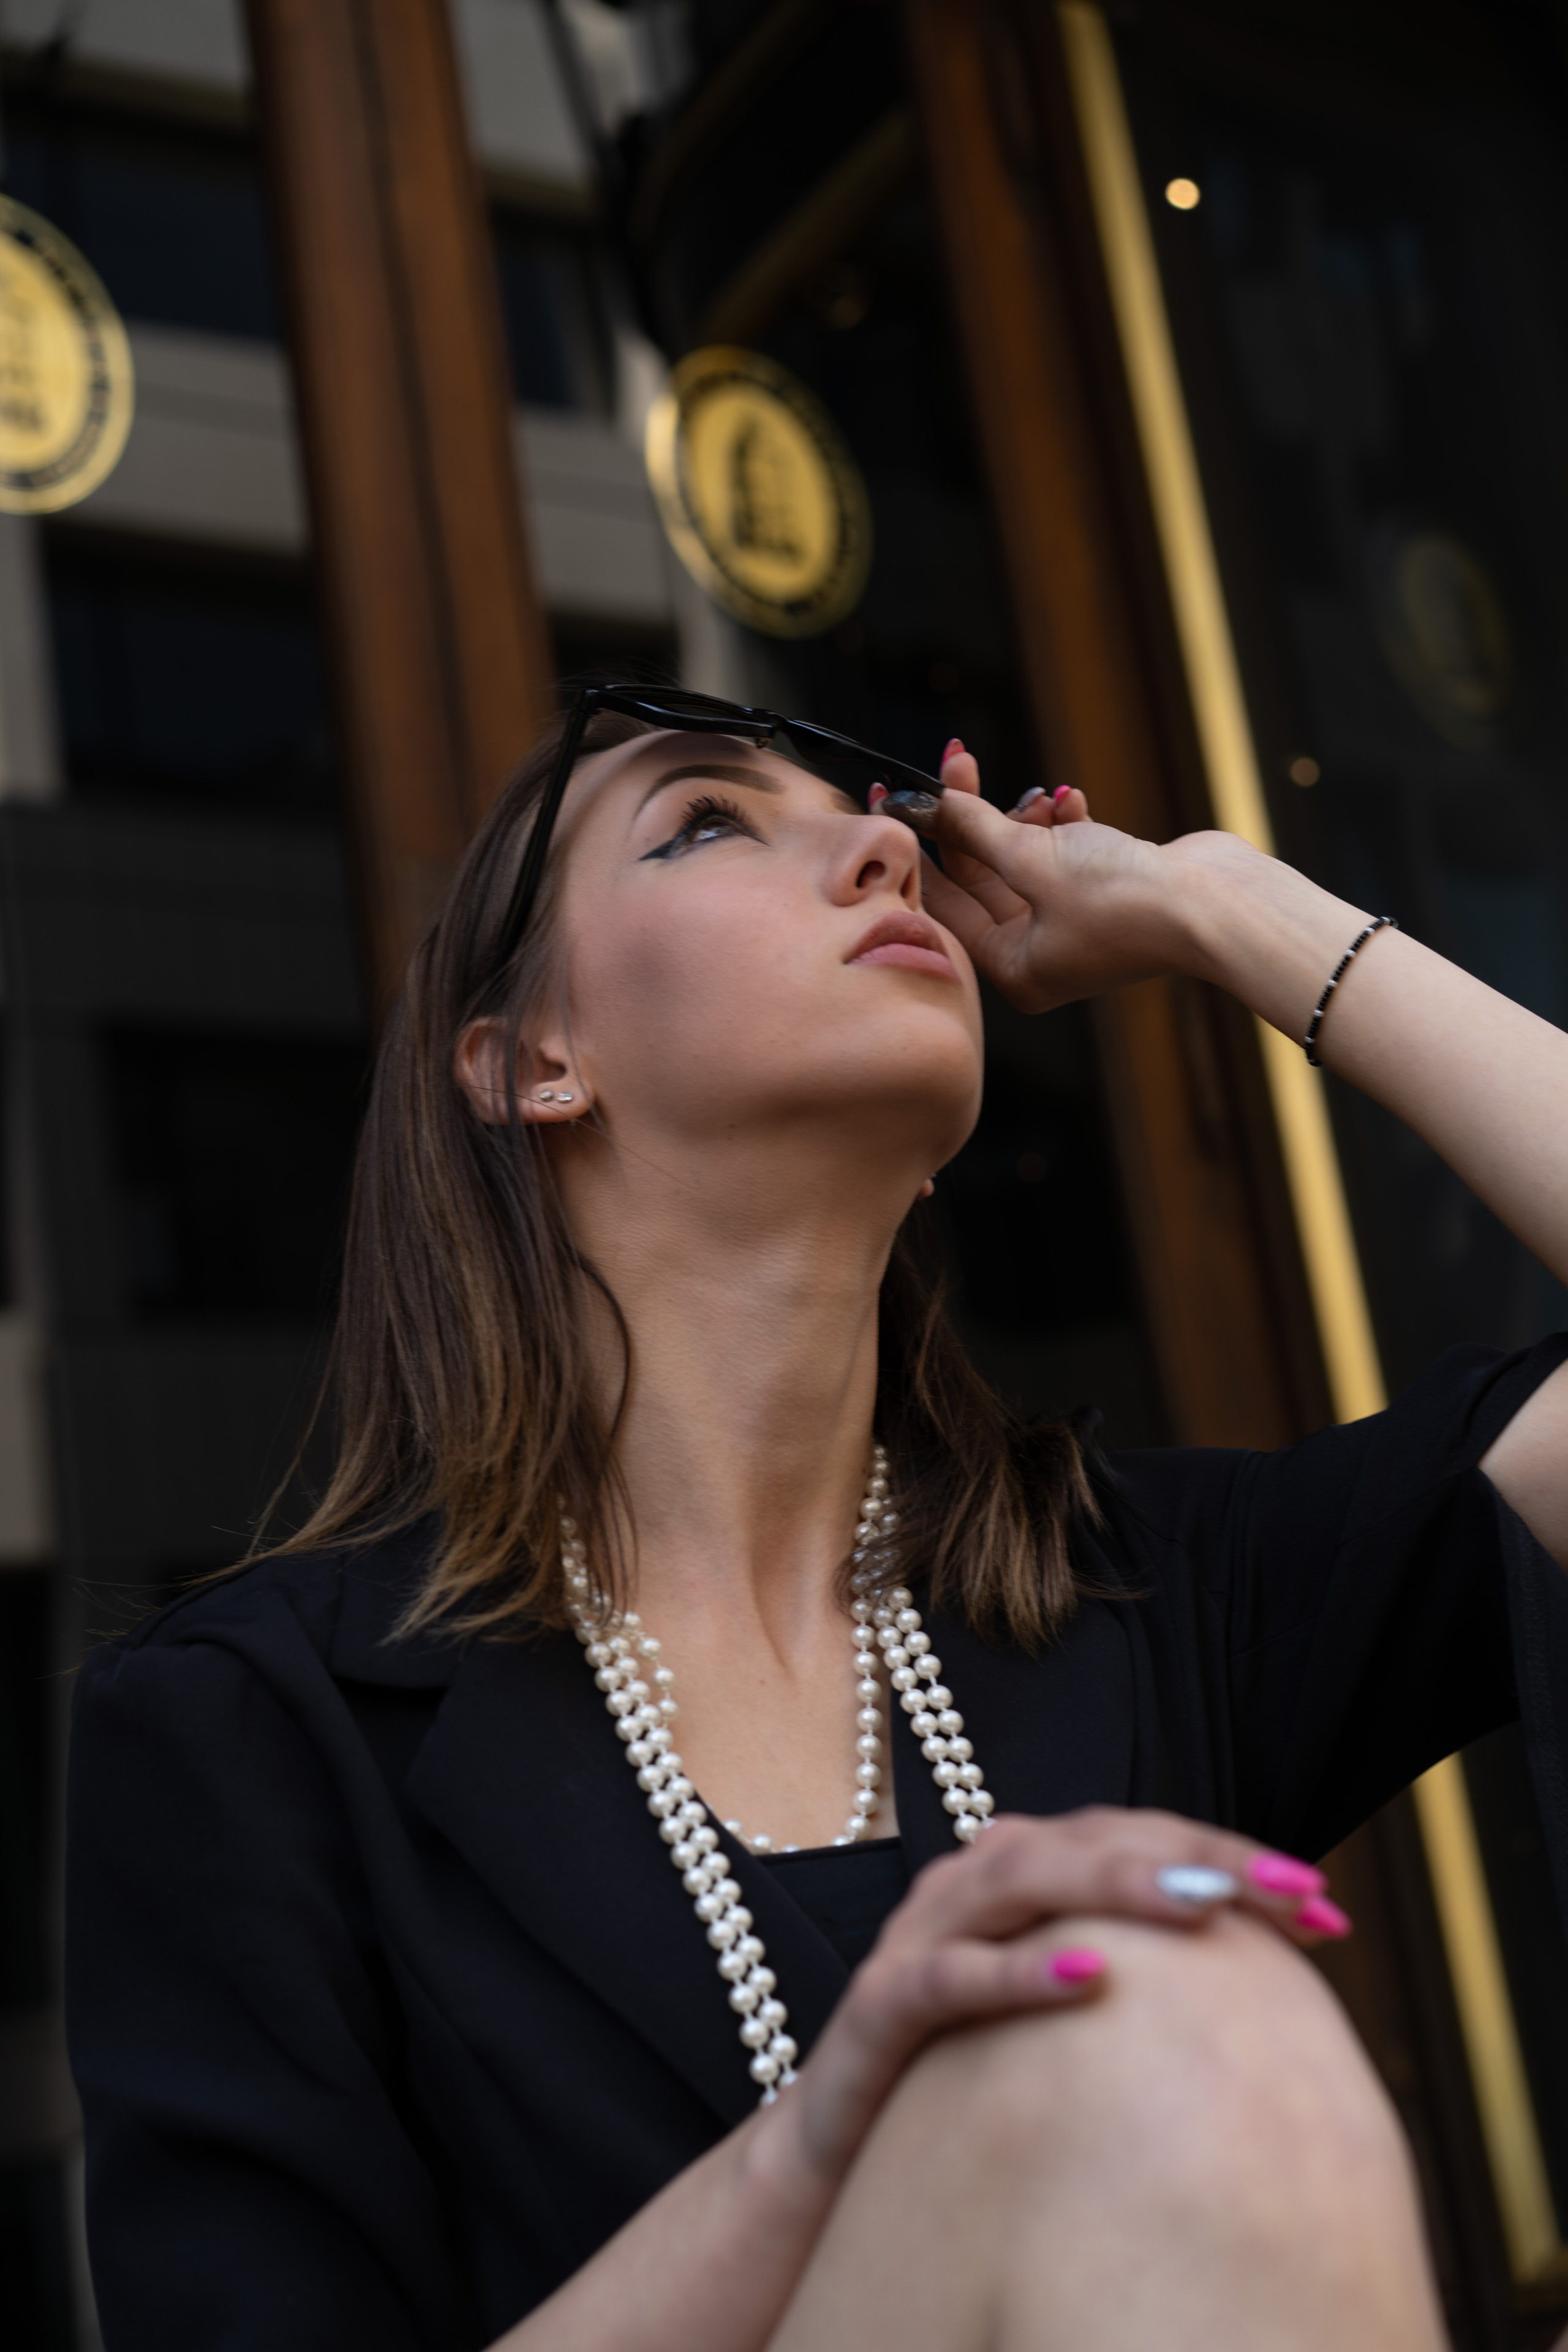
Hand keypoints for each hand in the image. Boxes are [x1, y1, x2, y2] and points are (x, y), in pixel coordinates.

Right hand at [767, 1807, 1347, 2193]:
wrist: (842, 2151)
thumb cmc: (970, 2074)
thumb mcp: (1063, 2007)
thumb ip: (1137, 1968)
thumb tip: (1271, 1974)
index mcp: (1020, 1876)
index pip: (1136, 1840)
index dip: (1230, 1857)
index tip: (1322, 1903)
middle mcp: (971, 1884)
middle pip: (1090, 1840)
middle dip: (1198, 1857)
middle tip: (1293, 1889)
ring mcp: (919, 1935)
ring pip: (1019, 1878)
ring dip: (1114, 1884)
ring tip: (1204, 1903)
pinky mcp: (880, 2005)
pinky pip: (948, 1976)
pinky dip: (1015, 1969)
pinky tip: (1087, 1975)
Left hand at [877, 746, 1253, 1014]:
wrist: (1219, 905)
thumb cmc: (1127, 902)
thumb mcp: (1036, 861)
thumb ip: (978, 829)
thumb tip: (929, 801)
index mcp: (1013, 969)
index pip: (944, 901)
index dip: (918, 844)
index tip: (891, 795)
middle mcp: (1038, 954)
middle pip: (980, 875)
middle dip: (971, 817)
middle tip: (958, 761)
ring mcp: (1073, 924)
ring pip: (1022, 858)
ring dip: (1025, 818)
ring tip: (1042, 795)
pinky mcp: (1104, 893)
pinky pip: (1064, 853)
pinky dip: (1063, 825)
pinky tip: (1072, 801)